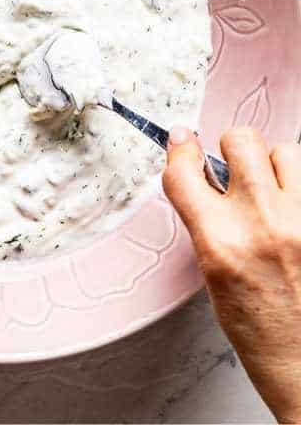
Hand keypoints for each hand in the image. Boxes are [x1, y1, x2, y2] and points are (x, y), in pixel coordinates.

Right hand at [164, 126, 300, 422]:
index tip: (182, 140)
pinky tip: (295, 211)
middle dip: (233, 148)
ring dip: (276, 166)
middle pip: (241, 141)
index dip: (180, 148)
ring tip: (276, 193)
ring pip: (286, 152)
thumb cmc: (260, 327)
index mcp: (220, 243)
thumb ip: (208, 222)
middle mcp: (263, 224)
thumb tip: (204, 177)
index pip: (185, 172)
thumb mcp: (214, 274)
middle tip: (235, 166)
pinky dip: (300, 189)